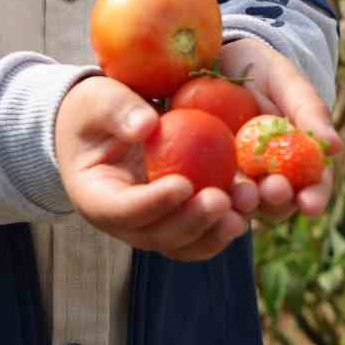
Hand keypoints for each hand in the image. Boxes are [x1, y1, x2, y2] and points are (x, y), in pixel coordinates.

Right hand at [55, 75, 248, 262]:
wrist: (103, 124)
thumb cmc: (95, 109)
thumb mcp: (98, 100)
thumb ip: (118, 111)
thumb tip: (147, 127)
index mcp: (96, 195)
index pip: (122, 210)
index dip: (152, 203)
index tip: (183, 183)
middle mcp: (124, 221)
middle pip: (157, 235)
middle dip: (191, 221)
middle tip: (220, 199)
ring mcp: (152, 224)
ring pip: (184, 243)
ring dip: (214, 230)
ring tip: (242, 208)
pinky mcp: (177, 219)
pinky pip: (201, 233)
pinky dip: (224, 225)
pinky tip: (250, 205)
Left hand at [217, 39, 341, 222]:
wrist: (215, 59)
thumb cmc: (261, 70)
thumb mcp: (287, 83)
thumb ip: (310, 112)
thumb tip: (337, 148)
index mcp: (297, 159)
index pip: (312, 186)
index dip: (314, 198)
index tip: (310, 204)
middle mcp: (268, 175)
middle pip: (277, 203)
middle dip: (277, 202)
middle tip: (273, 190)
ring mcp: (235, 177)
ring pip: (243, 202)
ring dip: (245, 204)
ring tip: (242, 193)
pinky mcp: (205, 173)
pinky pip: (208, 188)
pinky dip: (211, 192)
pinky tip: (207, 191)